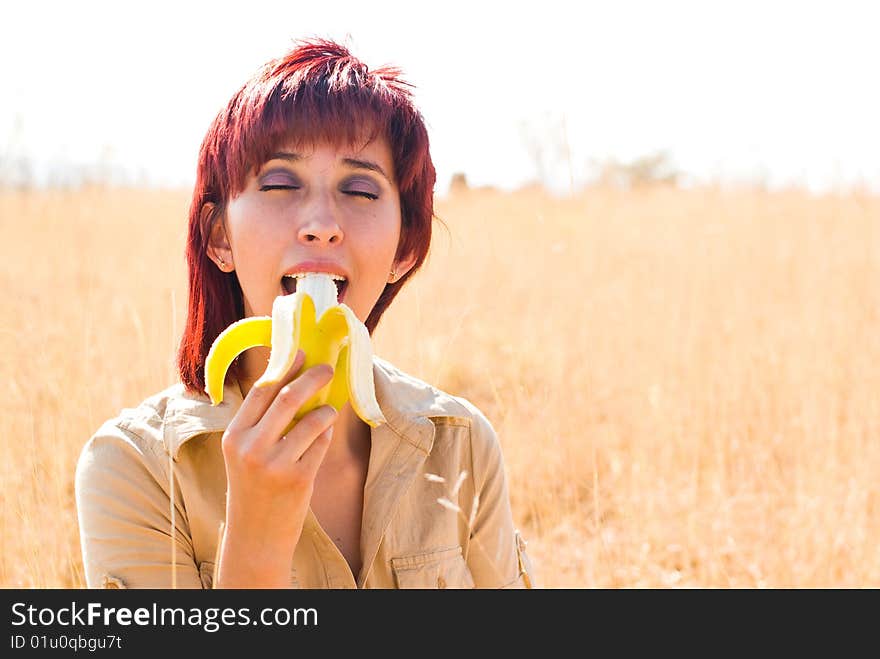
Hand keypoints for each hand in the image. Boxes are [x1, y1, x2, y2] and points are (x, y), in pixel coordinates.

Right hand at [216, 349, 336, 586]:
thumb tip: (293, 382)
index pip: (262, 390)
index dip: (285, 366)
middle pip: (288, 397)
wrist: (255, 536)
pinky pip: (322, 444)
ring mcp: (275, 464)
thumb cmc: (253, 487)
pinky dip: (327, 434)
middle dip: (313, 377)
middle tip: (328, 368)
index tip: (302, 352)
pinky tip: (325, 434)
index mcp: (234, 436)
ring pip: (312, 420)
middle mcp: (251, 448)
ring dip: (326, 410)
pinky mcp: (298, 479)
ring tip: (328, 410)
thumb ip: (262, 422)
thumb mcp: (244, 453)